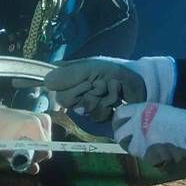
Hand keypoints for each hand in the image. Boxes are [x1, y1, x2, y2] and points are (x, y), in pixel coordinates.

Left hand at [0, 102, 53, 173]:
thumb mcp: (8, 150)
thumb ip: (23, 162)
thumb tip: (36, 170)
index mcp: (34, 126)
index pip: (45, 151)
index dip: (36, 159)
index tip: (25, 158)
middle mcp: (43, 120)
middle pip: (46, 146)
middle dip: (36, 153)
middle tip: (21, 152)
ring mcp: (45, 118)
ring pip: (46, 142)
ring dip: (36, 147)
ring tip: (21, 143)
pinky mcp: (44, 118)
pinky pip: (45, 136)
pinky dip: (37, 140)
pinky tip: (26, 138)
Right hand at [44, 56, 176, 121]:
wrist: (139, 83)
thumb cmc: (114, 70)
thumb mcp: (91, 68)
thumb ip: (69, 74)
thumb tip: (46, 81)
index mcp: (69, 73)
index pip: (52, 83)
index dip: (58, 84)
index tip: (65, 82)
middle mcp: (74, 89)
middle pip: (66, 99)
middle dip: (88, 91)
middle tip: (101, 84)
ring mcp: (85, 102)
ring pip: (83, 109)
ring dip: (102, 99)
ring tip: (112, 90)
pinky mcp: (97, 114)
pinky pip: (96, 117)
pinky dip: (108, 108)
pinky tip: (116, 102)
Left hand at [110, 101, 185, 171]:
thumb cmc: (185, 119)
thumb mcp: (162, 111)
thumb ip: (148, 116)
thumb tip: (139, 124)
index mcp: (141, 109)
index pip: (119, 114)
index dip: (118, 121)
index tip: (121, 125)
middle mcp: (136, 123)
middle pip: (119, 135)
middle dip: (123, 140)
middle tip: (131, 142)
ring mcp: (140, 140)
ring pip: (130, 149)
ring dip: (138, 149)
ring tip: (150, 148)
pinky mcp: (147, 155)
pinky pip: (145, 158)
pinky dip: (152, 158)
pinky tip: (162, 154)